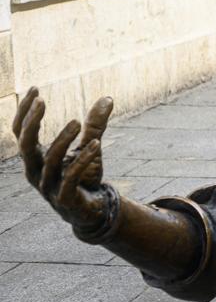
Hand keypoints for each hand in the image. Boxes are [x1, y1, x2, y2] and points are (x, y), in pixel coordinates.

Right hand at [13, 88, 113, 228]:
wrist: (94, 211)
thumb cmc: (85, 178)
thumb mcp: (90, 146)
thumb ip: (95, 124)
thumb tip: (108, 98)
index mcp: (36, 159)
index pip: (20, 133)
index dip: (24, 112)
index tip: (35, 89)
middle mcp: (36, 172)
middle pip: (25, 145)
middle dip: (31, 122)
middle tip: (42, 101)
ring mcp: (49, 187)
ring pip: (49, 160)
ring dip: (61, 139)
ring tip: (76, 122)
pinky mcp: (66, 198)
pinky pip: (71, 177)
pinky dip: (83, 160)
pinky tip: (98, 145)